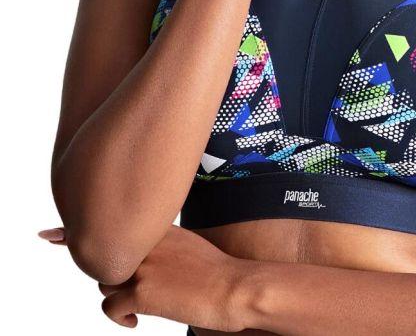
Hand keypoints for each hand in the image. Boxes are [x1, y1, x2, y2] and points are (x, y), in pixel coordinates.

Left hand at [39, 224, 250, 330]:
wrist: (235, 287)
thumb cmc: (219, 272)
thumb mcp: (190, 247)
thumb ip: (165, 247)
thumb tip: (150, 262)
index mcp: (160, 229)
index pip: (114, 224)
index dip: (76, 232)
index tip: (50, 235)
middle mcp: (148, 242)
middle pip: (109, 258)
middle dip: (112, 274)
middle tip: (133, 291)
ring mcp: (143, 266)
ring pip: (107, 281)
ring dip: (119, 294)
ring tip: (143, 304)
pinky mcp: (142, 292)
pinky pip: (111, 306)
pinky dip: (119, 316)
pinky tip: (136, 320)